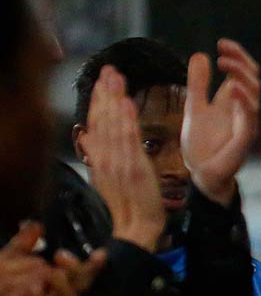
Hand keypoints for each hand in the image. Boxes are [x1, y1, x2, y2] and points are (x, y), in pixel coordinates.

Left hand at [0, 224, 105, 295]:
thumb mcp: (7, 262)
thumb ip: (22, 245)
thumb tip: (38, 225)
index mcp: (58, 283)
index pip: (82, 273)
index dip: (92, 264)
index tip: (100, 253)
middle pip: (82, 286)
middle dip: (77, 270)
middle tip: (61, 256)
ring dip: (61, 286)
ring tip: (49, 274)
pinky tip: (33, 290)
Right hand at [85, 64, 165, 247]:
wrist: (139, 226)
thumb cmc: (130, 201)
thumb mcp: (111, 175)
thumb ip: (100, 153)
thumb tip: (87, 135)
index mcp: (100, 158)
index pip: (96, 123)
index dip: (97, 101)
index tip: (100, 81)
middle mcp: (105, 157)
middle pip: (102, 119)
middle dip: (104, 93)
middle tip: (108, 69)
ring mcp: (118, 162)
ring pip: (113, 125)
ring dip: (114, 99)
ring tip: (116, 77)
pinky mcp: (133, 168)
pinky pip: (129, 140)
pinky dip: (126, 120)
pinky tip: (126, 103)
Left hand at [182, 39, 260, 204]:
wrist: (201, 174)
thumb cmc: (201, 144)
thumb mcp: (194, 107)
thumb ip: (198, 84)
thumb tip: (201, 55)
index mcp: (233, 100)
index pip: (243, 72)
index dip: (237, 56)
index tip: (221, 43)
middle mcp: (244, 109)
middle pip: (252, 78)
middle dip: (240, 62)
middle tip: (223, 52)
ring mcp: (247, 122)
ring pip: (254, 94)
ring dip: (242, 77)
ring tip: (225, 65)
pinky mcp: (245, 138)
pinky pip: (250, 116)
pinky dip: (243, 100)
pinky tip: (232, 87)